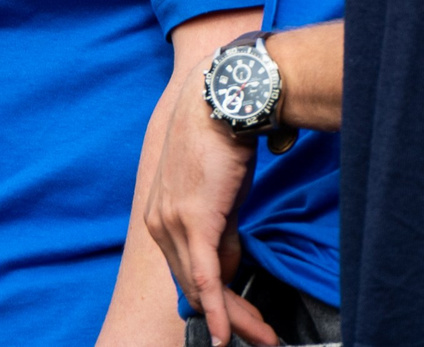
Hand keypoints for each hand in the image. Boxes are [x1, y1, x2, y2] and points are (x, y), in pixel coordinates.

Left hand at [146, 98, 276, 346]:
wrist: (222, 100)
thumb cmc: (222, 141)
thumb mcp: (221, 197)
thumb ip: (222, 234)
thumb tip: (230, 266)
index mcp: (162, 218)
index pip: (189, 273)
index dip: (216, 303)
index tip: (238, 324)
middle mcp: (159, 224)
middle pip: (193, 286)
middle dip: (230, 317)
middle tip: (260, 339)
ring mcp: (172, 223)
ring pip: (203, 288)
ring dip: (236, 319)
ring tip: (264, 338)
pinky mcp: (194, 221)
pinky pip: (206, 278)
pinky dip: (220, 310)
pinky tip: (228, 335)